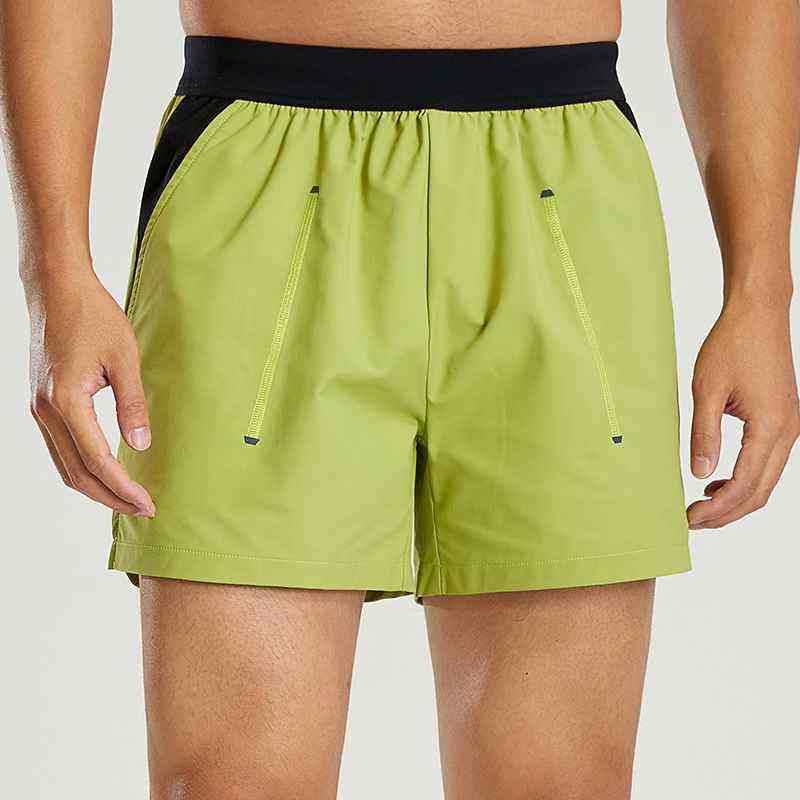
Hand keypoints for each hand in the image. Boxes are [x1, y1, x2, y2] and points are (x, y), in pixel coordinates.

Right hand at [26, 264, 154, 516]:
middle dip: (111, 497)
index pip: (97, 460)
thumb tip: (141, 445)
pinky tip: (105, 473)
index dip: (123, 487)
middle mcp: (44, 410)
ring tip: (127, 499)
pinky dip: (82, 469)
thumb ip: (133, 404)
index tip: (147, 503)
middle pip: (76, 474)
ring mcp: (38, 409)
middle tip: (143, 509)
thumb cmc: (93, 316)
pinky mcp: (41, 404)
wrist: (56, 289)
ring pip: (64, 466)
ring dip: (95, 487)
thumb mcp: (125, 357)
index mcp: (66, 400)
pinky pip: (59, 449)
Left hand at [688, 295, 799, 528]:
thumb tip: (699, 474)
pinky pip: (766, 462)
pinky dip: (744, 480)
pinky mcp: (782, 420)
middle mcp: (787, 432)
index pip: (745, 485)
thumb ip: (703, 434)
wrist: (758, 314)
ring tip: (700, 506)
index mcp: (771, 427)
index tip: (689, 518)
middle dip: (726, 513)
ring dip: (735, 499)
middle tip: (691, 521)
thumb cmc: (732, 345)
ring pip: (766, 481)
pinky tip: (716, 481)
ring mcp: (789, 427)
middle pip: (761, 492)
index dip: (717, 509)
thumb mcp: (706, 390)